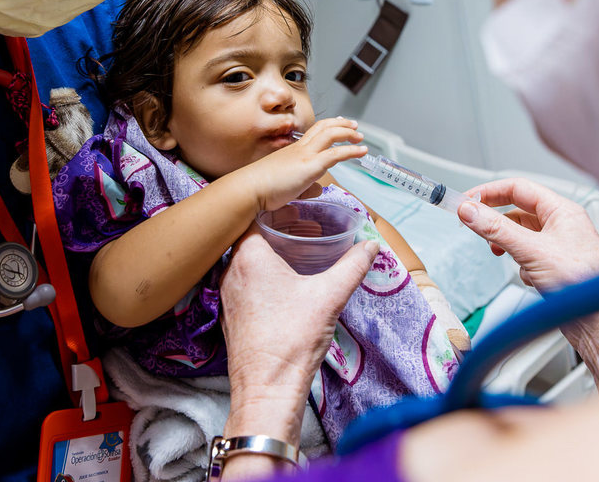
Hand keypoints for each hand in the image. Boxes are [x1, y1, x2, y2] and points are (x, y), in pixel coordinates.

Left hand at [220, 224, 378, 443]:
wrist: (267, 388)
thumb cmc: (292, 339)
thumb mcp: (330, 296)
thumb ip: (352, 266)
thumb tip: (370, 245)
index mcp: (248, 257)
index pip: (256, 217)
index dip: (278, 210)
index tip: (299, 209)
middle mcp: (230, 272)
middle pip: (251, 238)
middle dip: (278, 230)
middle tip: (304, 228)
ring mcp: (227, 296)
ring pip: (246, 262)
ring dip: (270, 254)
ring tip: (298, 254)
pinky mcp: (230, 316)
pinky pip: (244, 284)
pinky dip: (262, 277)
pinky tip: (285, 286)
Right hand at [236, 117, 366, 212]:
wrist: (249, 189)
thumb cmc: (261, 190)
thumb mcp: (285, 185)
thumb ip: (302, 185)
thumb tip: (315, 189)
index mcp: (292, 150)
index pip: (313, 132)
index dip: (329, 127)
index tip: (339, 126)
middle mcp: (299, 148)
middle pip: (324, 127)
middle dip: (342, 125)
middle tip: (353, 125)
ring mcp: (305, 155)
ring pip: (331, 134)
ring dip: (349, 133)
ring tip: (361, 137)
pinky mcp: (310, 166)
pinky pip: (336, 154)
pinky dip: (351, 150)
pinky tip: (361, 151)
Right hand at [457, 177, 598, 385]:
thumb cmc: (583, 284)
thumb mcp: (531, 251)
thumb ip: (496, 229)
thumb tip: (470, 211)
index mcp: (562, 211)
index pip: (518, 188)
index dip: (489, 192)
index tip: (467, 200)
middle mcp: (562, 225)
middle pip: (517, 211)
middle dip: (496, 222)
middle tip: (474, 225)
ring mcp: (558, 246)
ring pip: (521, 235)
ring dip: (508, 245)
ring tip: (500, 252)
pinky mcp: (554, 266)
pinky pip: (527, 256)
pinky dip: (521, 265)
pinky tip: (528, 276)